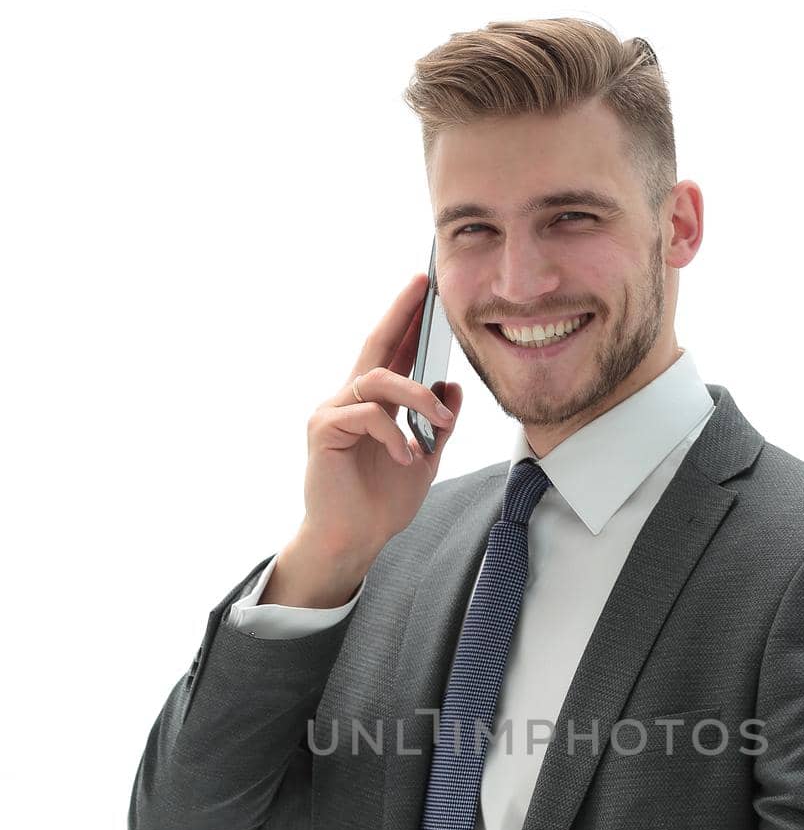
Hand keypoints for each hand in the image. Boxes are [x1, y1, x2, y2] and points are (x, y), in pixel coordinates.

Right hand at [301, 272, 463, 564]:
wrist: (353, 540)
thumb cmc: (380, 504)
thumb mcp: (425, 459)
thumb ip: (437, 425)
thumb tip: (454, 387)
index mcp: (373, 405)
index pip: (392, 354)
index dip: (406, 321)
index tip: (424, 289)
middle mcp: (349, 400)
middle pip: (376, 346)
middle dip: (400, 314)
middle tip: (423, 289)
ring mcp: (333, 412)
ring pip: (378, 380)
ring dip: (417, 398)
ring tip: (440, 427)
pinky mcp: (324, 430)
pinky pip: (367, 415)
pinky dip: (394, 434)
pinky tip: (407, 458)